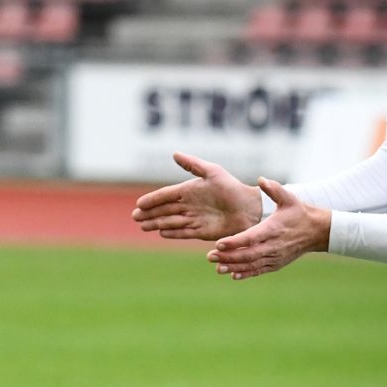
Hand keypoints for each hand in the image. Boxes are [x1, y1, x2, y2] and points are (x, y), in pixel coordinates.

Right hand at [133, 152, 263, 240]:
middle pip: (165, 210)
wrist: (251, 208)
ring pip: (171, 222)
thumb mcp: (213, 172)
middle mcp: (190, 205)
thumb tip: (174, 154)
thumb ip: (193, 165)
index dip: (152, 200)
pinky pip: (184, 232)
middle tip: (135, 218)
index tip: (139, 204)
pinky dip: (173, 233)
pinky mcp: (203, 231)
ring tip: (144, 226)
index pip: (166, 196)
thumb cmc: (233, 188)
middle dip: (149, 214)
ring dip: (157, 223)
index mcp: (189, 190)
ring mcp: (195, 219)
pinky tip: (161, 233)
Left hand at [206, 179, 330, 279]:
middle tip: (210, 256)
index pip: (251, 237)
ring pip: (252, 264)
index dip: (234, 242)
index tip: (218, 243)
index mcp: (273, 229)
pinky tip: (233, 275)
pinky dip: (246, 273)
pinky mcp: (277, 263)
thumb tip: (261, 179)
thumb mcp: (289, 198)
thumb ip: (274, 189)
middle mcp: (273, 245)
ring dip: (234, 266)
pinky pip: (259, 270)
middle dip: (228, 257)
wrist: (317, 232)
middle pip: (248, 254)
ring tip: (217, 267)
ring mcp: (275, 256)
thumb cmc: (299, 213)